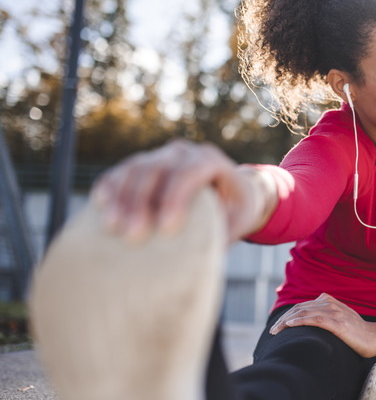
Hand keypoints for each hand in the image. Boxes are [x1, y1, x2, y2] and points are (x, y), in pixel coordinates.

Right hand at [91, 139, 275, 242]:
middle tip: (133, 236)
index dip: (175, 197)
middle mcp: (185, 152)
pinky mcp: (145, 164)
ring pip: (135, 167)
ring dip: (121, 196)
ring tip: (112, 227)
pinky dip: (110, 185)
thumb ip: (224, 233)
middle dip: (142, 201)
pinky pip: (122, 170)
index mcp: (211, 161)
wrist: (231, 190)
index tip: (165, 229)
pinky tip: (101, 204)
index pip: (190, 172)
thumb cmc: (236, 209)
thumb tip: (201, 258)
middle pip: (157, 169)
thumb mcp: (239, 221)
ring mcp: (162, 155)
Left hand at [269, 293, 375, 357]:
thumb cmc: (357, 332)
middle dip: (283, 318)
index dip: (288, 314)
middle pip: (300, 308)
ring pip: (304, 312)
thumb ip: (326, 315)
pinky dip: (299, 321)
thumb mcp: (340, 318)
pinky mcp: (337, 323)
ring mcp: (334, 312)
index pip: (302, 305)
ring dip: (286, 321)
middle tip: (273, 330)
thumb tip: (309, 320)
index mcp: (329, 301)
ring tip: (276, 330)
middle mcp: (330, 303)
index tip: (278, 325)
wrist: (374, 338)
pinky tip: (289, 325)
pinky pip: (314, 319)